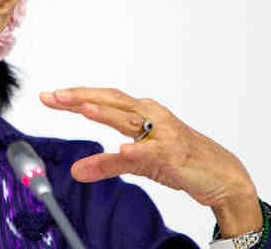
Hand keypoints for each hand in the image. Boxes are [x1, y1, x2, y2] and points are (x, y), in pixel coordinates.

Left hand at [40, 87, 262, 236]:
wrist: (222, 175)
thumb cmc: (179, 160)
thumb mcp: (136, 163)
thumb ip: (106, 164)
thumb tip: (75, 171)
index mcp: (140, 113)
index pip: (102, 100)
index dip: (75, 97)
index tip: (48, 96)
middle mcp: (151, 116)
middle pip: (111, 101)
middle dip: (81, 97)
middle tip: (54, 95)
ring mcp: (164, 134)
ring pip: (130, 120)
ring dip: (106, 113)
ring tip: (82, 108)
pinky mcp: (175, 154)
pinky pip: (153, 152)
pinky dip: (138, 149)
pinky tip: (123, 149)